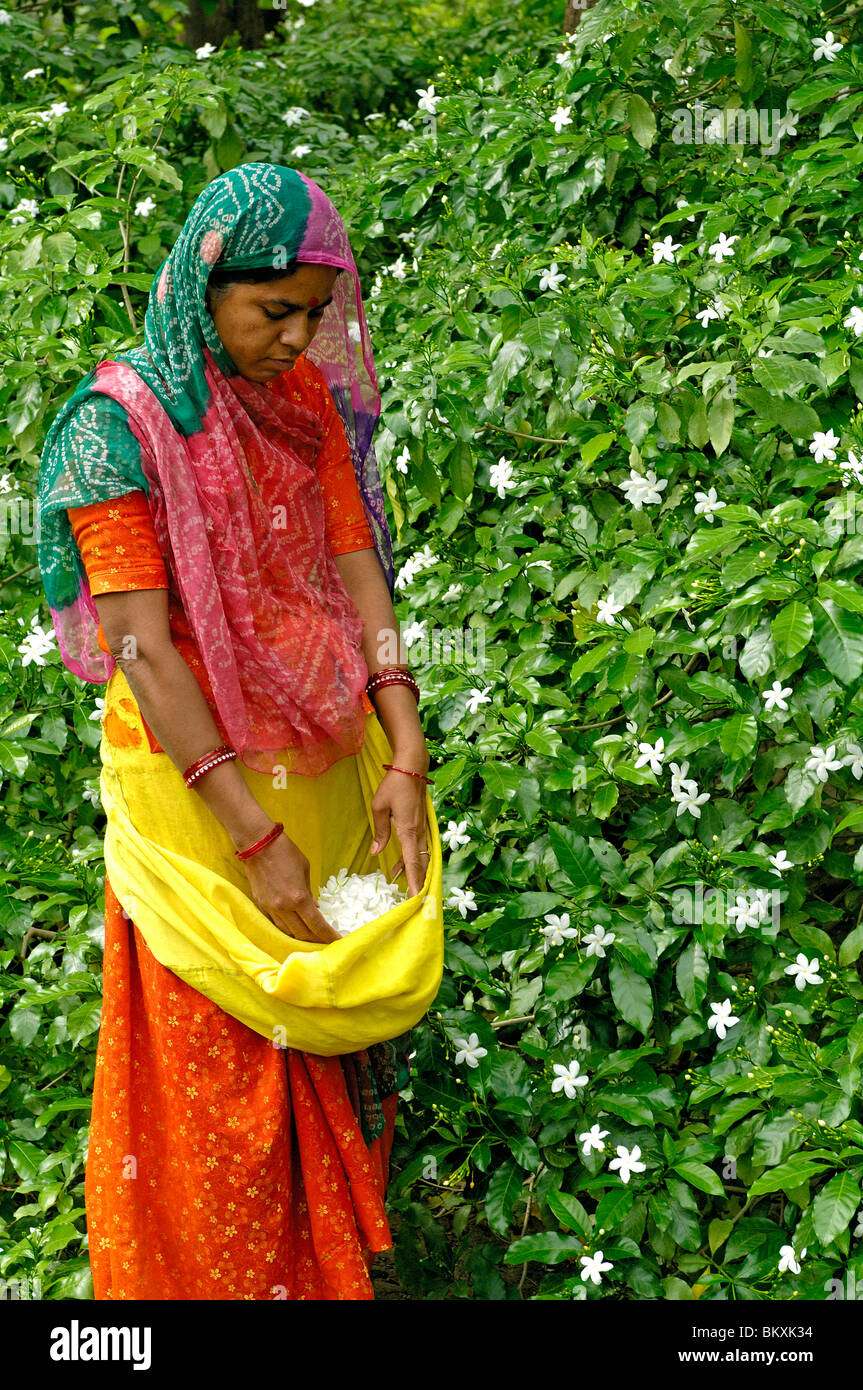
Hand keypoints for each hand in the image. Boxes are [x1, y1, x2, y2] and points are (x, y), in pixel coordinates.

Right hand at [240, 829, 339, 942]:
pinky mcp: (260, 905)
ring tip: (310, 935)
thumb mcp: (305, 870)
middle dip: (315, 939)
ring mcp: (270, 908)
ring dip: (300, 936)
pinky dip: (286, 927)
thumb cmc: (286, 853)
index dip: (328, 935)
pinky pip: (275, 923)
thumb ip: (309, 892)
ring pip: (287, 932)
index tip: (338, 941)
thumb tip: (314, 907)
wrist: (258, 844)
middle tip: (325, 940)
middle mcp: (284, 908)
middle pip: (302, 934)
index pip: (317, 925)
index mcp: (298, 898)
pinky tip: (293, 925)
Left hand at [369, 764, 429, 897]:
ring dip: (413, 871)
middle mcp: (419, 832)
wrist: (413, 767)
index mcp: (409, 830)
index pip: (413, 862)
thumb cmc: (394, 785)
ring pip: (421, 856)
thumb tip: (376, 852)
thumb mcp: (379, 807)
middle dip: (418, 882)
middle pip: (421, 863)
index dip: (415, 882)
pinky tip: (400, 864)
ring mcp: (423, 828)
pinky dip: (413, 859)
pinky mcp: (422, 824)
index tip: (416, 898)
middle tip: (412, 900)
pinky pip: (419, 847)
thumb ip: (380, 831)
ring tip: (398, 882)